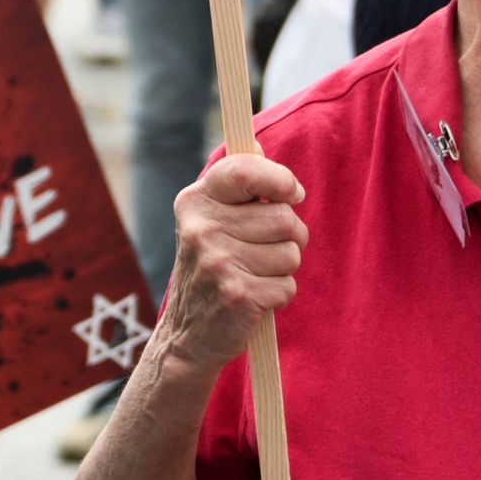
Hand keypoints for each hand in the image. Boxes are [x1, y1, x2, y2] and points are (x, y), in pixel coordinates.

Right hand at [158, 153, 306, 374]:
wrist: (187, 337)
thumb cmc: (211, 269)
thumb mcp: (210, 221)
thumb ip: (236, 185)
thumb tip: (257, 143)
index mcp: (195, 201)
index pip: (246, 171)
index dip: (280, 180)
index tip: (292, 194)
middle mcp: (201, 228)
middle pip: (284, 218)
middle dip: (289, 237)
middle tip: (266, 252)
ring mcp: (217, 262)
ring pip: (291, 253)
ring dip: (283, 269)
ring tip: (255, 276)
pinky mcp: (236, 295)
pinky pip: (287, 286)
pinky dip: (280, 295)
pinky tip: (254, 300)